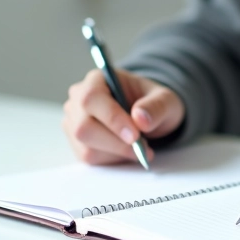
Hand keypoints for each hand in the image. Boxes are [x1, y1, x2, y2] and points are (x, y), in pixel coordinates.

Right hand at [63, 69, 184, 165]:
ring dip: (117, 153)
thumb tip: (140, 118)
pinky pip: (89, 158)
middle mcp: (78, 100)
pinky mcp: (77, 142)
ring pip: (86, 147)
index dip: (112, 119)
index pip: (92, 98)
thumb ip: (156, 106)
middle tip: (143, 148)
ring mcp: (74, 122)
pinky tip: (127, 151)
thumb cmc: (152, 103)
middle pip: (84, 127)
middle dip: (116, 143)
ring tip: (140, 148)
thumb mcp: (165, 99)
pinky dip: (113, 159)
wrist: (146, 116)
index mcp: (97, 80)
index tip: (135, 136)